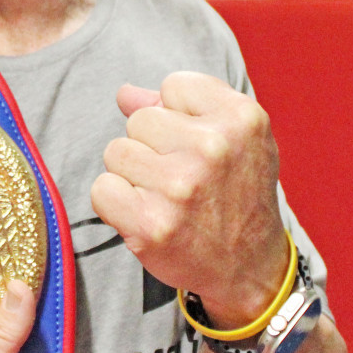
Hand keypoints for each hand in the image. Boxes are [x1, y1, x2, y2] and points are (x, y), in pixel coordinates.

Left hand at [90, 72, 289, 329]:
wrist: (250, 266)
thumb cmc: (238, 193)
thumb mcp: (235, 137)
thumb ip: (185, 105)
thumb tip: (125, 94)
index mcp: (240, 118)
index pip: (173, 86)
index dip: (178, 116)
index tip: (197, 145)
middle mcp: (213, 147)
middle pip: (139, 120)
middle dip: (152, 146)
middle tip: (182, 178)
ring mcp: (180, 187)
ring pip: (116, 151)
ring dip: (133, 174)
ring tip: (165, 196)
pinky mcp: (152, 224)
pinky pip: (102, 188)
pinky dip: (115, 202)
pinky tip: (144, 214)